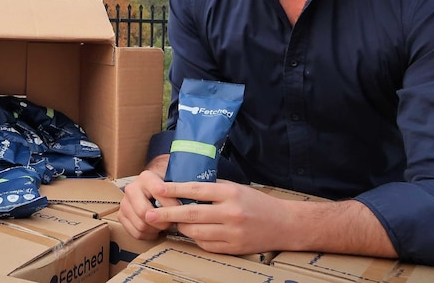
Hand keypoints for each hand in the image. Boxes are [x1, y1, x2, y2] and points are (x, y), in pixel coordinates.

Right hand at [118, 166, 179, 240]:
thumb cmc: (166, 187)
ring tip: (164, 225)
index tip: (180, 209)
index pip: (159, 192)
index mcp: (146, 178)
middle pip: (144, 212)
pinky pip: (135, 233)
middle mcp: (132, 188)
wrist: (153, 186)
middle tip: (172, 221)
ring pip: (140, 225)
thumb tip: (191, 206)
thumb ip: (180, 192)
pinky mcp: (122, 215)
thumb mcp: (174, 183)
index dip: (171, 204)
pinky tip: (155, 229)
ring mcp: (124, 202)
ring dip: (156, 229)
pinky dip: (148, 235)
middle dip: (162, 221)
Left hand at [145, 180, 290, 254]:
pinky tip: (191, 232)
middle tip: (149, 214)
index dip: (175, 190)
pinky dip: (196, 238)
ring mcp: (232, 233)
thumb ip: (212, 188)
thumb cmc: (256, 202)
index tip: (158, 189)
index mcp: (230, 193)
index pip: (196, 189)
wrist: (285, 224)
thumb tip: (183, 186)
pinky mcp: (233, 248)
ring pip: (196, 232)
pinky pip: (206, 244)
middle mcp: (230, 213)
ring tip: (170, 222)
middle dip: (168, 214)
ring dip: (180, 227)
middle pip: (192, 214)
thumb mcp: (235, 188)